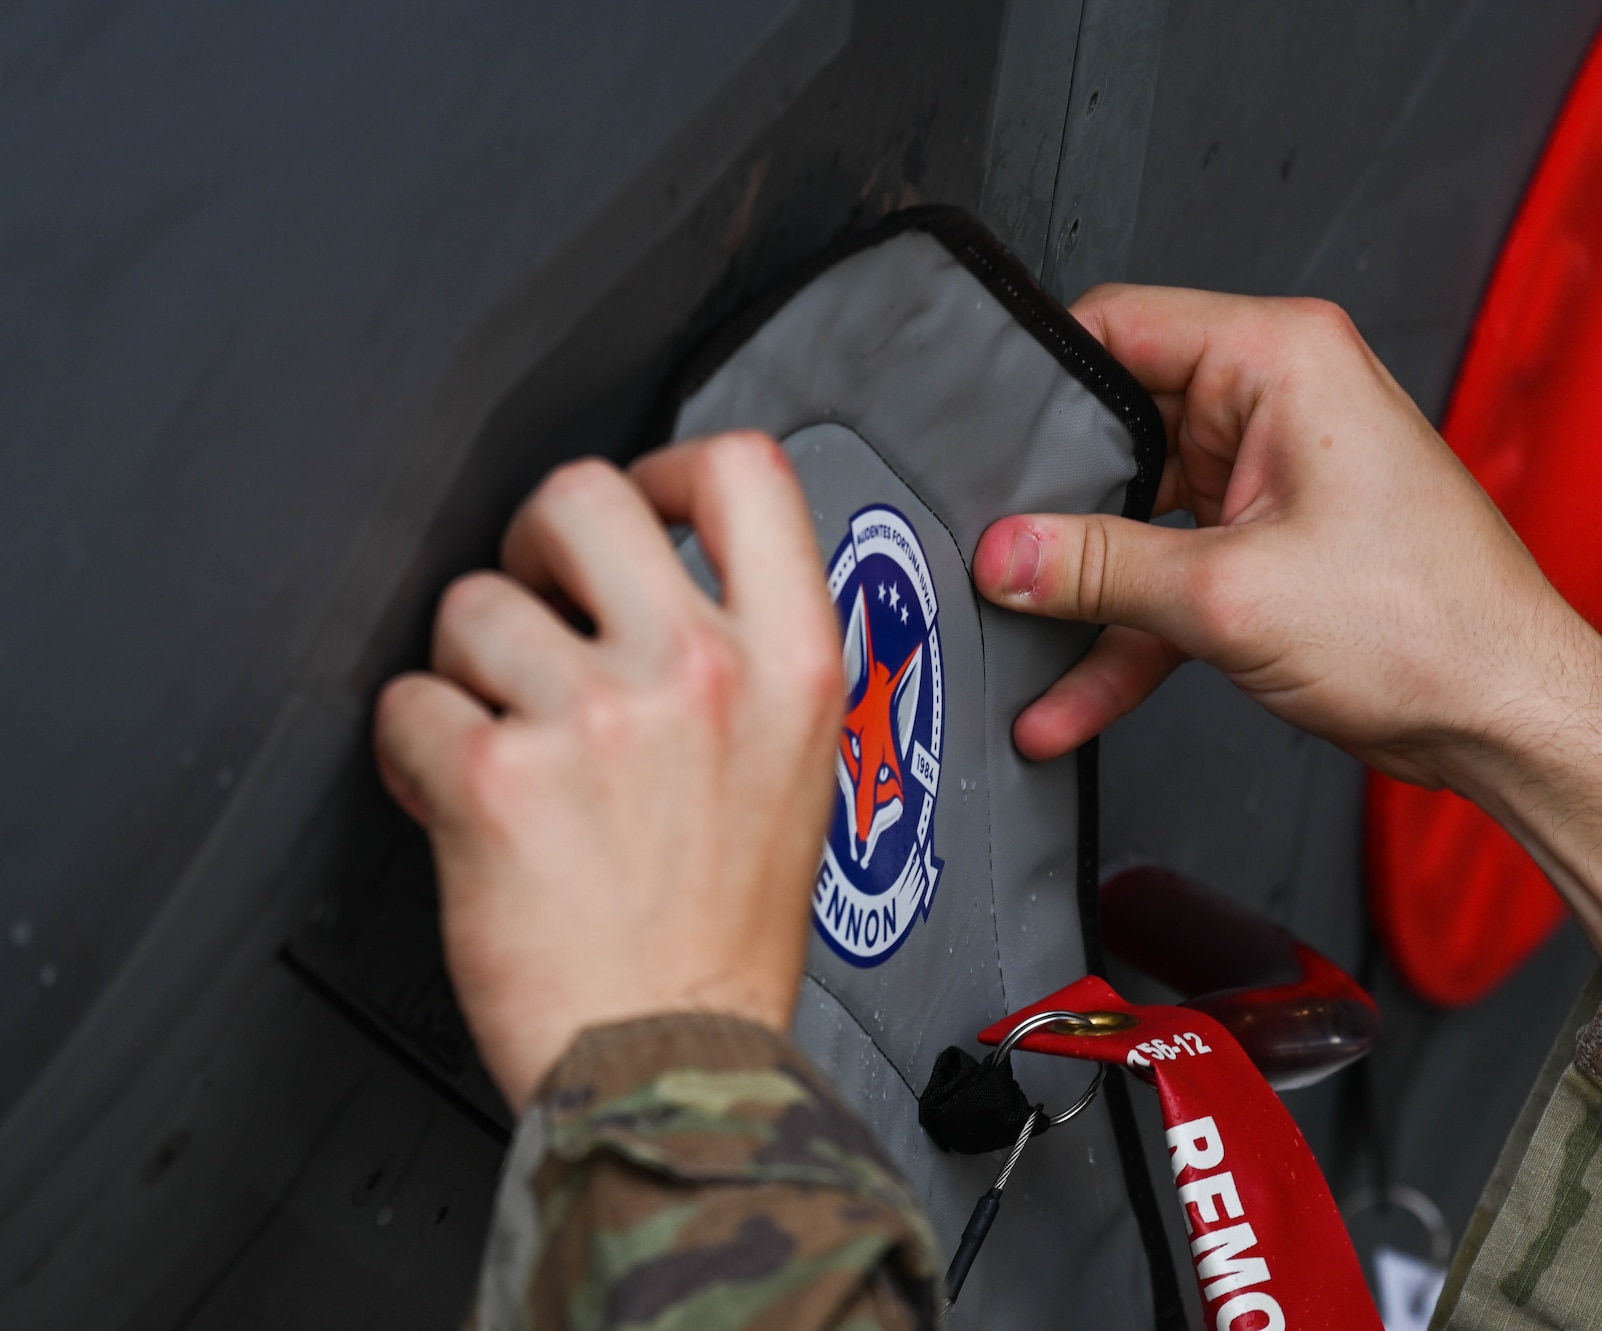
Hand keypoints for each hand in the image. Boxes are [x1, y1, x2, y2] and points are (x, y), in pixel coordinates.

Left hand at [374, 435, 842, 1111]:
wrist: (673, 1059)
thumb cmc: (724, 935)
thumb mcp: (797, 766)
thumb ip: (748, 656)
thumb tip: (665, 576)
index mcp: (792, 663)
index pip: (745, 471)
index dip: (670, 465)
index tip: (642, 501)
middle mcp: (699, 670)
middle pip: (582, 495)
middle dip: (535, 546)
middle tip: (535, 606)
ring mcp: (598, 718)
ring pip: (472, 605)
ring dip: (469, 671)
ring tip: (503, 744)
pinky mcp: (498, 777)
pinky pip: (406, 702)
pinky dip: (413, 750)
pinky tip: (457, 796)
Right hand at [973, 287, 1601, 965]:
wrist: (1506, 716)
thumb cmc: (1432, 627)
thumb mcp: (1230, 595)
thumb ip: (1098, 568)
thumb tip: (1006, 551)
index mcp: (1281, 358)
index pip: (1118, 324)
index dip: (1040, 379)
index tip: (980, 437)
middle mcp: (1280, 400)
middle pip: (1121, 427)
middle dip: (1059, 507)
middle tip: (996, 557)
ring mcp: (1274, 476)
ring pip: (1141, 516)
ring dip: (1091, 592)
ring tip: (1026, 644)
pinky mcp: (1272, 545)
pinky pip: (1174, 573)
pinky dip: (1131, 630)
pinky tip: (1075, 693)